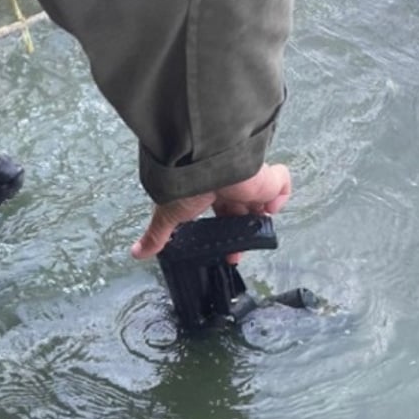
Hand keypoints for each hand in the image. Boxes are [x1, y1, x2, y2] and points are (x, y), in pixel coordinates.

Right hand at [130, 163, 291, 260]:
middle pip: (244, 209)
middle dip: (244, 231)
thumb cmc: (183, 185)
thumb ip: (156, 236)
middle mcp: (230, 185)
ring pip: (264, 198)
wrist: (202, 166)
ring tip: (258, 232)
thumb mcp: (168, 216)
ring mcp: (249, 180)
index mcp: (209, 191)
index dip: (225, 230)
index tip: (227, 252)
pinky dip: (281, 196)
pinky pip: (282, 184)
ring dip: (263, 216)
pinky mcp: (266, 177)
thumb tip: (136, 252)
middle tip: (239, 253)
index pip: (222, 212)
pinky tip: (270, 208)